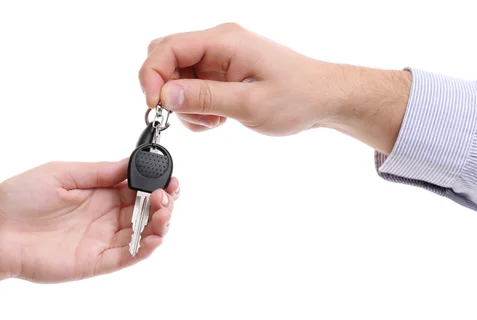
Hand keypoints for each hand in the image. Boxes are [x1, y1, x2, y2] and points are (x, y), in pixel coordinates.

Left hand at [0, 159, 179, 282]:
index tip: (169, 178)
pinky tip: (155, 237)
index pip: (137, 189)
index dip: (156, 184)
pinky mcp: (95, 262)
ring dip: (160, 224)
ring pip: (142, 234)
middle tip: (167, 195)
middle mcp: (105, 217)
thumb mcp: (62, 173)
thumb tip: (130, 163)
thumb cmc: (20, 198)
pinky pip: (127, 257)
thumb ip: (98, 172)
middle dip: (163, 203)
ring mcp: (102, 240)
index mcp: (99, 193)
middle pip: (146, 211)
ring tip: (163, 212)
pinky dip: (145, 249)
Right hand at [139, 23, 410, 153]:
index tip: (155, 106)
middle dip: (166, 90)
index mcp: (223, 41)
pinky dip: (196, 107)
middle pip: (167, 59)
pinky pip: (193, 88)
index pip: (167, 48)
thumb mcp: (249, 103)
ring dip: (184, 104)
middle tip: (181, 115)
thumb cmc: (297, 97)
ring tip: (212, 120)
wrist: (324, 99)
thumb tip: (165, 95)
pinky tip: (218, 119)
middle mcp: (218, 44)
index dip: (152, 76)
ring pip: (178, 77)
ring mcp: (219, 59)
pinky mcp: (223, 74)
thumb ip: (204, 97)